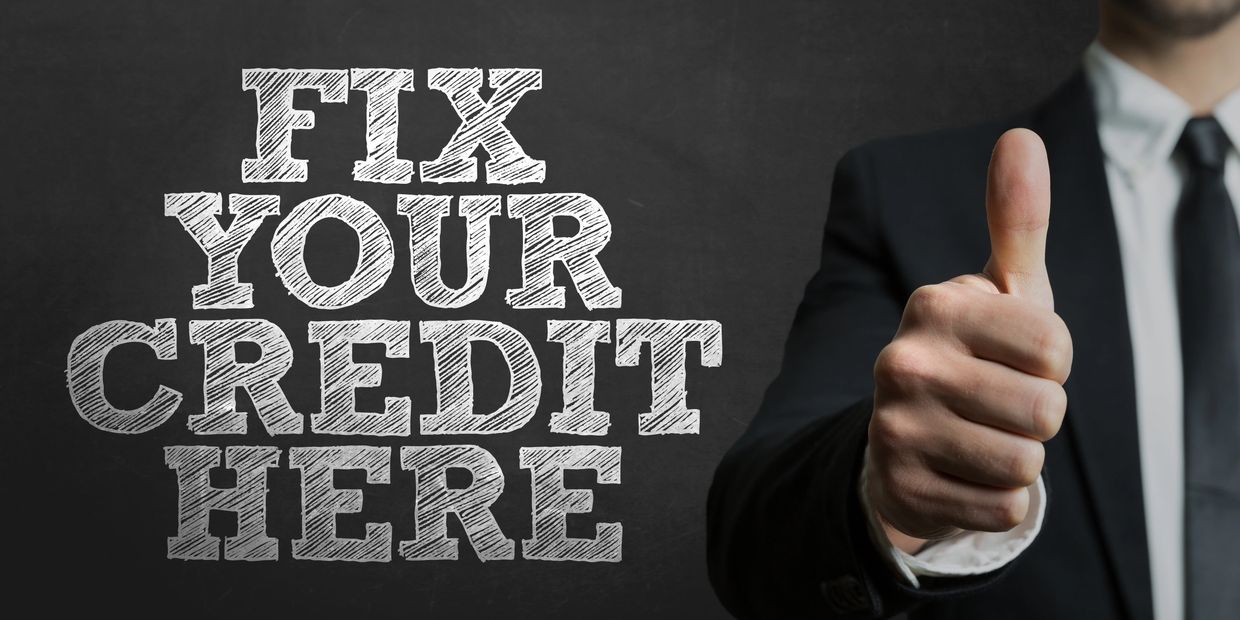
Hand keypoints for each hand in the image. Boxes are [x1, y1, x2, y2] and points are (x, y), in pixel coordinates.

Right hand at [864, 128, 1072, 553]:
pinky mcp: (901, 487)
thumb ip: (1016, 220)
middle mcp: (903, 361)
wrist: (905, 439)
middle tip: (997, 403)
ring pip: (1025, 463)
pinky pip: (1002, 508)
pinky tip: (964, 475)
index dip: (1052, 362)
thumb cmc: (975, 356)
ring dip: (1020, 460)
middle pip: (1045, 410)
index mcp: (934, 305)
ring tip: (982, 438)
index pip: (1056, 348)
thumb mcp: (1000, 292)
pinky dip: (999, 501)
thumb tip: (1021, 136)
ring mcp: (895, 427)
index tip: (1016, 359)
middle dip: (1038, 415)